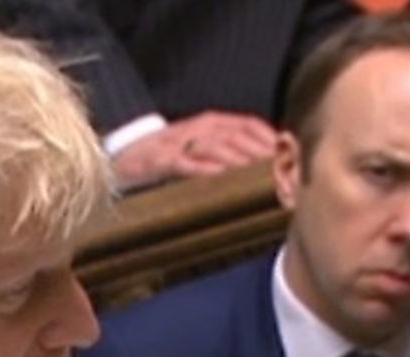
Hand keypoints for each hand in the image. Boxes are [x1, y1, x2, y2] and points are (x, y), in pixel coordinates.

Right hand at [110, 111, 277, 188]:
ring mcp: (179, 143)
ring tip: (259, 178)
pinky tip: (222, 180)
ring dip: (240, 162)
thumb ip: (228, 152)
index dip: (270, 139)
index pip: (247, 124)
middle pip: (237, 136)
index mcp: (210, 122)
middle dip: (261, 153)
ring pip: (216, 148)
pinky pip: (187, 164)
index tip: (289, 155)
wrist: (121, 157)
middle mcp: (197, 128)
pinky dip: (206, 171)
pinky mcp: (161, 160)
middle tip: (282, 172)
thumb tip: (264, 165)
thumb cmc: (165, 157)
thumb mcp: (200, 148)